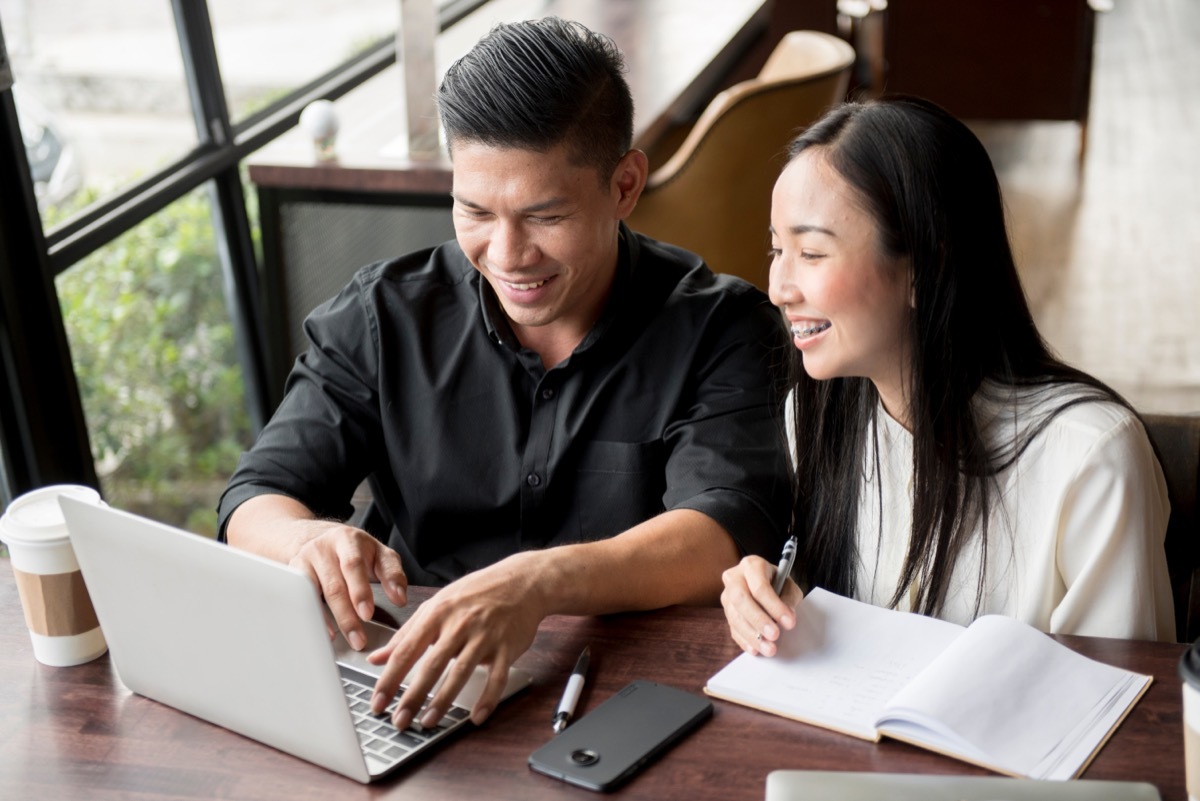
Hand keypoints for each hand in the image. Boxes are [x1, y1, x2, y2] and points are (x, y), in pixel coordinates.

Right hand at [287, 521, 407, 650]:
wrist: (321, 539)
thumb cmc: (356, 551)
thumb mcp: (380, 554)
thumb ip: (393, 573)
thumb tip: (400, 598)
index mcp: (348, 540)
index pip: (353, 565)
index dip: (360, 591)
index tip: (367, 614)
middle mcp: (323, 548)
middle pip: (334, 585)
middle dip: (347, 615)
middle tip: (359, 639)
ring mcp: (304, 561)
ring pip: (314, 595)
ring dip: (330, 621)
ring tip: (345, 640)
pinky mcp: (291, 575)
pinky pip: (300, 600)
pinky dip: (313, 618)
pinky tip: (325, 633)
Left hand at [366, 552, 544, 729]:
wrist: (522, 581)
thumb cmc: (477, 592)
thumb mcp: (437, 604)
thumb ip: (406, 633)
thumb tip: (376, 658)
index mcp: (438, 613)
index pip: (406, 650)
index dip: (389, 679)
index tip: (377, 702)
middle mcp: (460, 624)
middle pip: (431, 665)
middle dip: (412, 696)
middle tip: (399, 721)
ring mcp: (485, 636)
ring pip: (461, 673)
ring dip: (443, 701)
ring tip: (428, 722)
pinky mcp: (507, 647)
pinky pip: (496, 678)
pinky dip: (487, 699)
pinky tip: (476, 717)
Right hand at [720, 554, 802, 656]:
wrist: (765, 582)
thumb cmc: (778, 582)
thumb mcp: (789, 585)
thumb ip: (789, 599)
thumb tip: (786, 617)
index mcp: (751, 565)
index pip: (759, 586)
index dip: (774, 606)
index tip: (789, 622)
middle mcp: (734, 578)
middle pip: (740, 599)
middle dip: (758, 620)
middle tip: (775, 635)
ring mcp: (727, 595)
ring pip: (734, 617)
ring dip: (752, 635)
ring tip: (769, 648)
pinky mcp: (726, 612)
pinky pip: (732, 629)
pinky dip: (745, 641)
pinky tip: (756, 649)